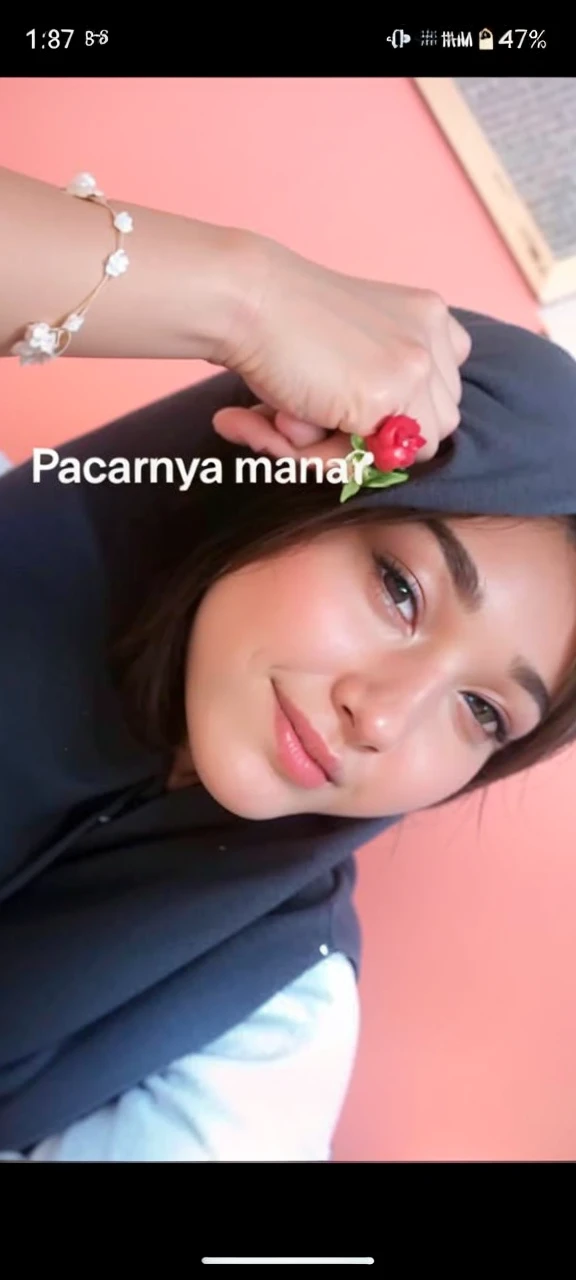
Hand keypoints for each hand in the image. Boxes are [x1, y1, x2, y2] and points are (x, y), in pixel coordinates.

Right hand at [213, 236, 470, 463]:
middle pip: (437, 424)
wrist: (244, 297)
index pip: (440, 392)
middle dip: (380, 437)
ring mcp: (417, 367)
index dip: (395, 414)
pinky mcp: (389, 397)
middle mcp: (433, 336)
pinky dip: (320, 457)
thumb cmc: (276, 323)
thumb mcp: (344, 351)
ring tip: (291, 423)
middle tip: (312, 421)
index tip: (347, 413)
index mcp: (427, 315)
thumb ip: (373, 389)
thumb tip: (375, 457)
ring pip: (410, 453)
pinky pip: (365, 462)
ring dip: (351, 452)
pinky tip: (283, 421)